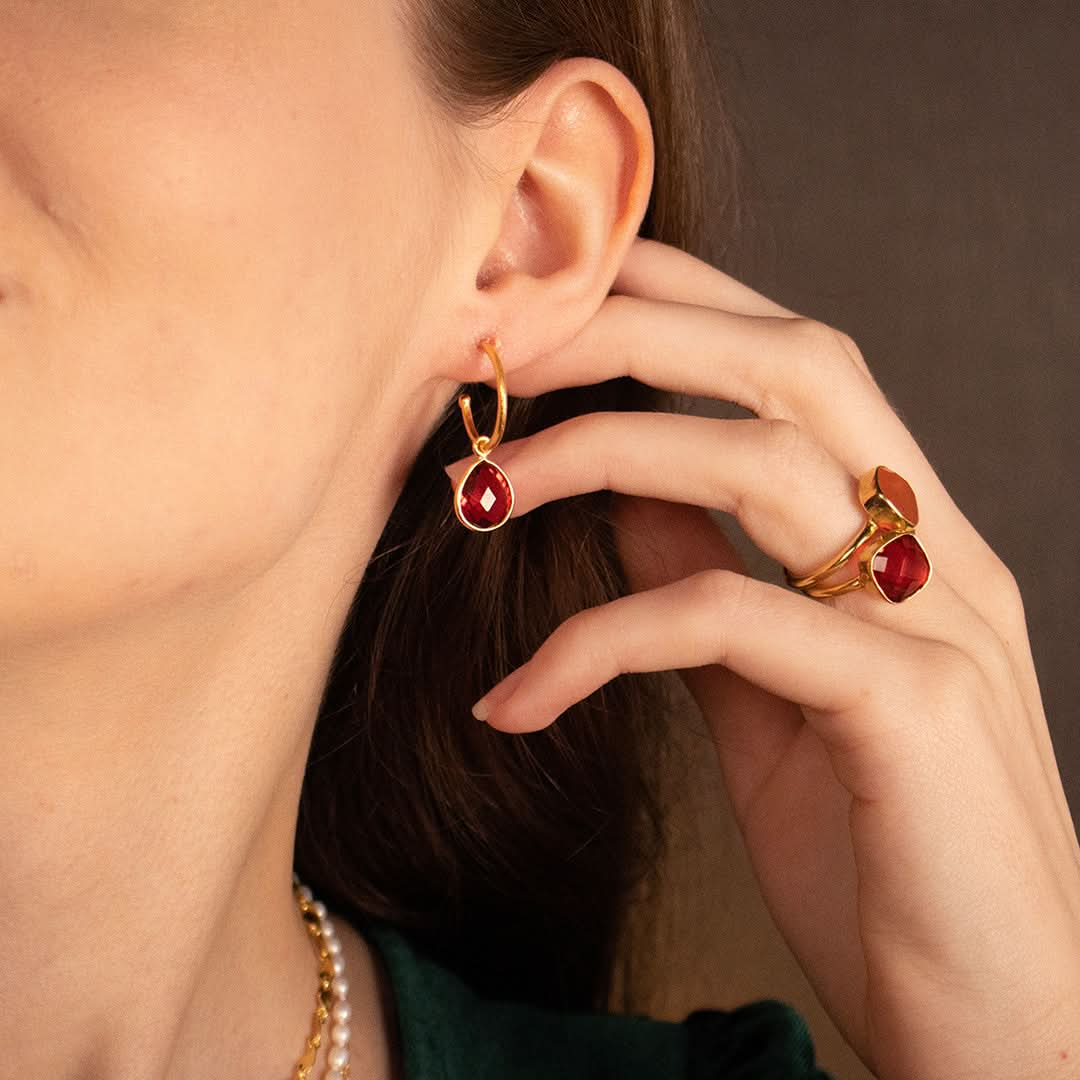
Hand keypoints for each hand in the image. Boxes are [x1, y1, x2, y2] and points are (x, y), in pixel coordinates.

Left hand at [443, 238, 1079, 1079]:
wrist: (1003, 1021)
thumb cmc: (881, 855)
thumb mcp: (774, 700)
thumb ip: (714, 580)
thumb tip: (624, 493)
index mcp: (913, 541)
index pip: (802, 362)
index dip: (687, 297)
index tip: (566, 287)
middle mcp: (941, 557)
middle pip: (794, 364)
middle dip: (636, 332)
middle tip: (500, 351)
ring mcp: (939, 626)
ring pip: (763, 464)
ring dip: (595, 457)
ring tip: (476, 493)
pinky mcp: (914, 711)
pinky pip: (730, 622)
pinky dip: (601, 641)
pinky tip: (513, 699)